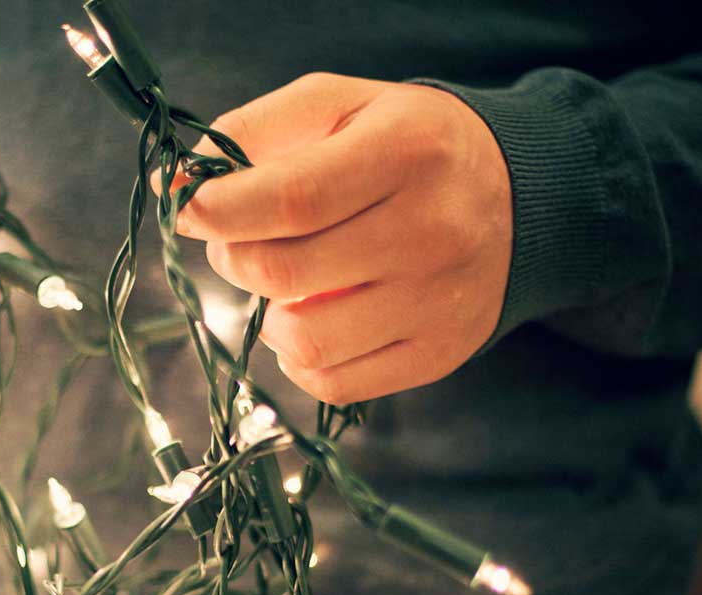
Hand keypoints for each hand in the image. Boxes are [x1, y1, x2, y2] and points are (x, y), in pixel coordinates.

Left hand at [173, 73, 510, 403]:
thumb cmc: (408, 145)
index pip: (286, 200)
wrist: (524, 195)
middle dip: (233, 257)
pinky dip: (301, 358)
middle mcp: (430, 231)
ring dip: (268, 315)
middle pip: (282, 272)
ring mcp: (438, 302)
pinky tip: (313, 317)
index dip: (215, 211)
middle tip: (241, 239)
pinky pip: (335, 383)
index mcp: (405, 153)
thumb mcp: (341, 104)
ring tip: (286, 281)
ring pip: (304, 341)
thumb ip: (254, 131)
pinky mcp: (439, 354)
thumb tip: (177, 185)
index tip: (187, 208)